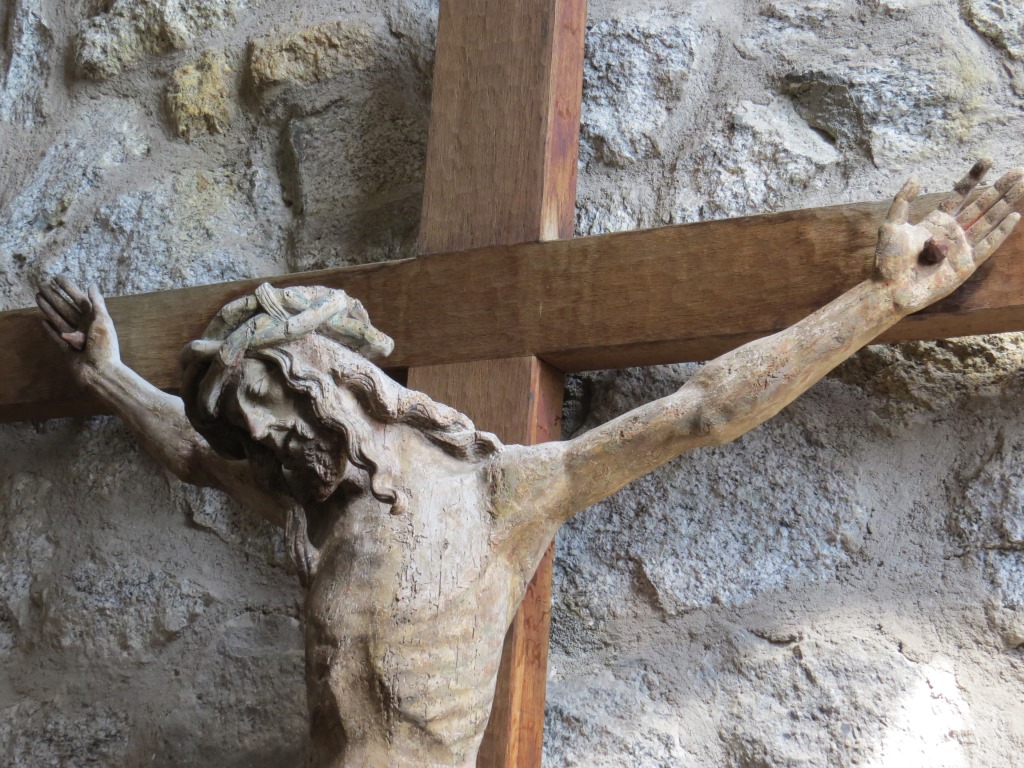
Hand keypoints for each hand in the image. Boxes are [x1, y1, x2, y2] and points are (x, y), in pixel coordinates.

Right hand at [35, 277, 121, 384]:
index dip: (68, 288)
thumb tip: (91, 285)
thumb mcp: (103, 322)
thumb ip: (97, 304)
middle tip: (41, 285)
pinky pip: (55, 337)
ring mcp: (74, 339)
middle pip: (65, 308)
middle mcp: (83, 328)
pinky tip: (42, 320)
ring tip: (37, 297)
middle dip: (54, 296)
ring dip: (48, 308)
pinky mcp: (66, 350)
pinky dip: (48, 329)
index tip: (57, 277)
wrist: (99, 373)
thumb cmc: (104, 348)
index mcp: (94, 320)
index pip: (79, 299)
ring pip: (58, 319)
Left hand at [875, 159, 1023, 313]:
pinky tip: (1015, 215)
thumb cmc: (888, 260)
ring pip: (989, 220)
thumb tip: (916, 176)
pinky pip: (988, 244)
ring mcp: (961, 247)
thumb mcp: (891, 225)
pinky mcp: (967, 264)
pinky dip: (1001, 231)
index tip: (987, 159)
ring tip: (1022, 185)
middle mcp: (952, 232)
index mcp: (936, 221)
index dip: (973, 177)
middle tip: (1018, 170)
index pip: (960, 194)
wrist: (891, 289)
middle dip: (999, 188)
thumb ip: (903, 201)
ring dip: (1006, 203)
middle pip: (981, 204)